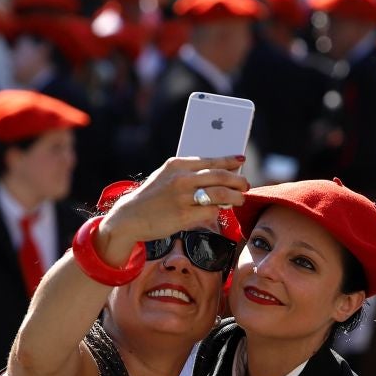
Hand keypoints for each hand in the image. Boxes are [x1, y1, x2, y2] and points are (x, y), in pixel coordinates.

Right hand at [99, 155, 248, 261]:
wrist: (130, 216)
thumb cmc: (151, 197)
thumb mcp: (166, 176)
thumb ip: (188, 173)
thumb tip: (216, 176)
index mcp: (177, 164)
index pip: (211, 159)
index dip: (229, 160)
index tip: (241, 161)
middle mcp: (181, 178)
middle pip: (220, 176)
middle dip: (237, 180)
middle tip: (245, 185)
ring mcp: (183, 197)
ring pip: (220, 194)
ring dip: (235, 197)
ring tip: (240, 199)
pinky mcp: (184, 216)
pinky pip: (211, 212)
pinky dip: (218, 211)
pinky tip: (220, 211)